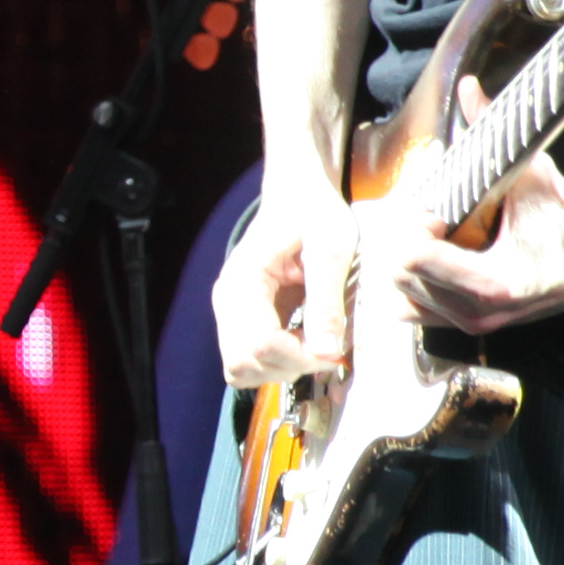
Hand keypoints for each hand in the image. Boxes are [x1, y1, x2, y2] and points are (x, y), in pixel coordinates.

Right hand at [213, 188, 353, 386]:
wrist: (298, 194)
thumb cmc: (313, 212)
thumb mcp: (331, 250)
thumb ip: (327, 302)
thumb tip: (329, 353)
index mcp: (242, 282)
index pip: (258, 345)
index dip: (299, 356)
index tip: (335, 349)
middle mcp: (228, 302)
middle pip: (244, 365)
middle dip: (291, 366)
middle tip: (328, 347)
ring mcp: (233, 314)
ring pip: (244, 370)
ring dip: (284, 368)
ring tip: (318, 343)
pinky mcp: (245, 320)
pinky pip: (254, 359)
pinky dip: (281, 362)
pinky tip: (308, 341)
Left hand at [377, 145, 563, 335]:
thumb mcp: (532, 174)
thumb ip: (494, 132)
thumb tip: (469, 87)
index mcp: (494, 283)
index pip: (414, 260)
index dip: (414, 227)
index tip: (434, 208)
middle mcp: (479, 313)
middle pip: (400, 277)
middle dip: (405, 242)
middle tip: (426, 215)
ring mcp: (473, 324)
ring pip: (401, 297)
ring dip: (405, 262)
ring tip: (429, 233)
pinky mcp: (470, 326)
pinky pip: (415, 310)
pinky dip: (413, 282)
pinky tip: (433, 254)